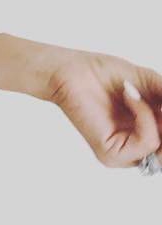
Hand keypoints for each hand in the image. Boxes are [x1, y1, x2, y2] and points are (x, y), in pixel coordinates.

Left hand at [45, 51, 161, 168]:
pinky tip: (129, 95)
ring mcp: (126, 154)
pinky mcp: (111, 155)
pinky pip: (147, 141)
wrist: (71, 69)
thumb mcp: (151, 84)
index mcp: (150, 133)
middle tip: (159, 104)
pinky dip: (144, 115)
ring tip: (146, 94)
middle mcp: (140, 148)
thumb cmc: (105, 74)